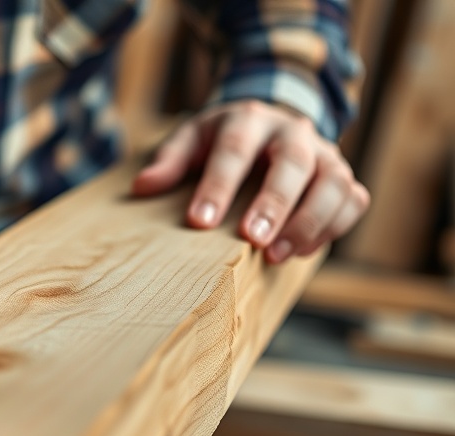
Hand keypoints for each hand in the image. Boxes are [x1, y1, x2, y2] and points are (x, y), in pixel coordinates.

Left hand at [132, 100, 369, 263]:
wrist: (270, 123)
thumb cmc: (222, 140)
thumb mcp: (191, 139)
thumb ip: (169, 161)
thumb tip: (143, 187)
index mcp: (248, 119)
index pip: (234, 150)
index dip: (218, 186)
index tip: (200, 221)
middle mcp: (292, 132)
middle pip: (292, 163)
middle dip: (274, 203)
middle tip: (252, 239)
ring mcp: (324, 153)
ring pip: (333, 182)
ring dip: (309, 222)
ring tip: (276, 256)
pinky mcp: (343, 176)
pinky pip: (353, 200)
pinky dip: (334, 227)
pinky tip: (302, 251)